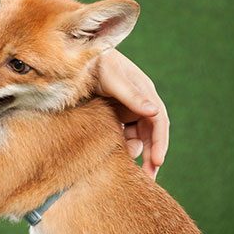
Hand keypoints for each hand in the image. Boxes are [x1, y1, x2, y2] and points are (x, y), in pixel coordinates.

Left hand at [96, 50, 168, 179]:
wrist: (73, 55)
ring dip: (134, 153)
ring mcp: (125, 109)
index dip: (160, 143)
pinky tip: (114, 158)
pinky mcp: (112, 114)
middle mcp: (138, 102)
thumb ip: (133, 96)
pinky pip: (121, 135)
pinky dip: (121, 147)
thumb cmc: (96, 62)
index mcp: (145, 92)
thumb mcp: (113, 79)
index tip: (157, 162)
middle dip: (152, 156)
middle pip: (151, 134)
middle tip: (148, 179)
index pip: (159, 122)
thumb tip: (155, 112)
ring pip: (136, 137)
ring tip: (127, 169)